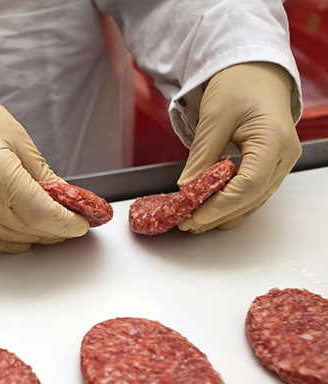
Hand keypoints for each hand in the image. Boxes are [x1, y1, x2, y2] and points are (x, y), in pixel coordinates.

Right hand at [0, 86, 88, 252]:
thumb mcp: (17, 139)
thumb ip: (42, 175)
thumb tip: (65, 197)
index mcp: (0, 175)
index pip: (44, 214)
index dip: (68, 223)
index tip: (83, 222)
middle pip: (30, 230)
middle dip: (58, 231)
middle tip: (73, 224)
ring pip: (12, 240)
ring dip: (37, 237)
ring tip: (53, 229)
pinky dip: (10, 244)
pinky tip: (24, 238)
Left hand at [177, 62, 301, 233]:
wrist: (255, 72)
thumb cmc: (239, 84)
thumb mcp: (214, 117)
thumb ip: (202, 155)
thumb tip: (187, 187)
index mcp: (274, 139)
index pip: (249, 185)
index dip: (220, 206)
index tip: (193, 215)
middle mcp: (284, 156)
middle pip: (251, 198)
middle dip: (217, 214)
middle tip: (187, 223)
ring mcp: (281, 163)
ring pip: (253, 200)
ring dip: (224, 214)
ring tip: (195, 221)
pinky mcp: (271, 166)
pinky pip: (253, 193)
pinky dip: (231, 204)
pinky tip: (211, 211)